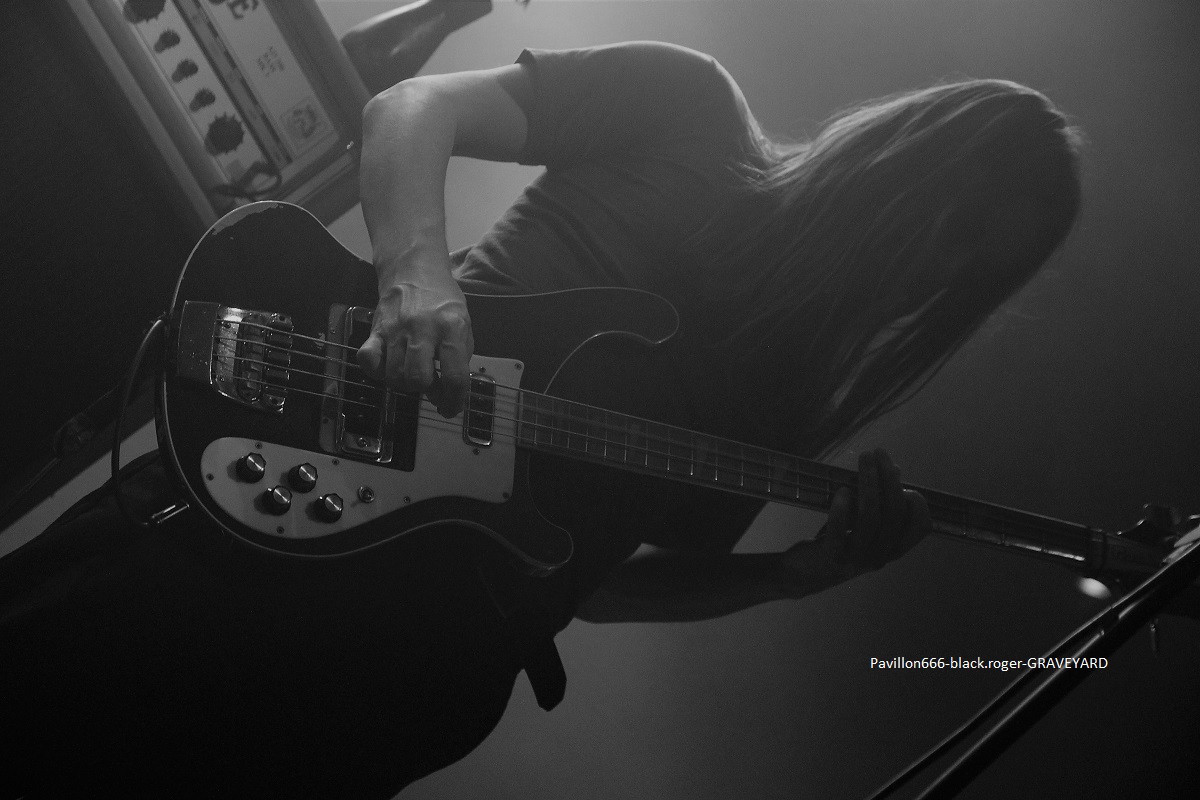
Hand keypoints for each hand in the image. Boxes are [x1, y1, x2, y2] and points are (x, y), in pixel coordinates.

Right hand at [356, 255, 473, 417]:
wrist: (414, 272)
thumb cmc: (443, 303)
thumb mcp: (464, 326)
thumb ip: (459, 359)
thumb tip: (447, 395)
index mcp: (451, 327)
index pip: (454, 376)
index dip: (454, 401)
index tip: (452, 408)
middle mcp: (423, 328)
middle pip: (418, 379)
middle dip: (427, 392)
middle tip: (431, 387)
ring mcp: (396, 329)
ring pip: (394, 375)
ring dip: (405, 384)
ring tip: (413, 375)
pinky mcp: (376, 329)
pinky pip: (367, 360)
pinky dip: (376, 372)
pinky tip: (388, 368)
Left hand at [780, 448, 929, 591]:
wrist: (804, 574)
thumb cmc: (837, 541)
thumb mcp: (861, 522)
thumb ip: (879, 499)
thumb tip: (896, 469)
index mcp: (891, 548)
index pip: (920, 527)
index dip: (916, 501)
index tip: (900, 475)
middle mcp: (879, 556)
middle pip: (893, 514)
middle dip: (888, 478)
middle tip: (878, 453)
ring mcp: (856, 560)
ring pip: (869, 519)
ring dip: (868, 484)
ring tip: (864, 459)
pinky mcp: (832, 559)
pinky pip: (839, 532)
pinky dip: (842, 509)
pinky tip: (843, 489)